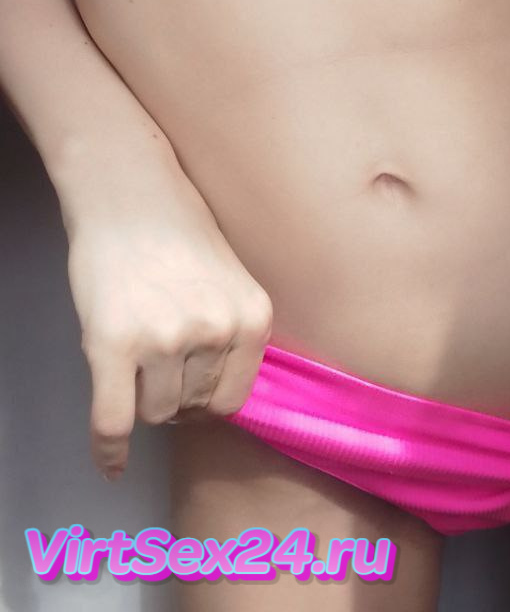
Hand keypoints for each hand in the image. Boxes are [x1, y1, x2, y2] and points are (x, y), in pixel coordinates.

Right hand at [59, 141, 273, 480]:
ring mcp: (166, 339)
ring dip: (142, 400)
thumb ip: (231, 335)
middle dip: (174, 396)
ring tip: (134, 360)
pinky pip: (113, 421)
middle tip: (156, 365)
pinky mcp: (115, 344)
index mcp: (252, 317)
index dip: (206, 402)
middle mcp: (216, 331)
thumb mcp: (230, 281)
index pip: (232, 399)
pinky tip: (110, 462)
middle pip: (192, 409)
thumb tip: (219, 404)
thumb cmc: (179, 234)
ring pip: (154, 413)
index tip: (189, 392)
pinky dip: (108, 450)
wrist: (130, 196)